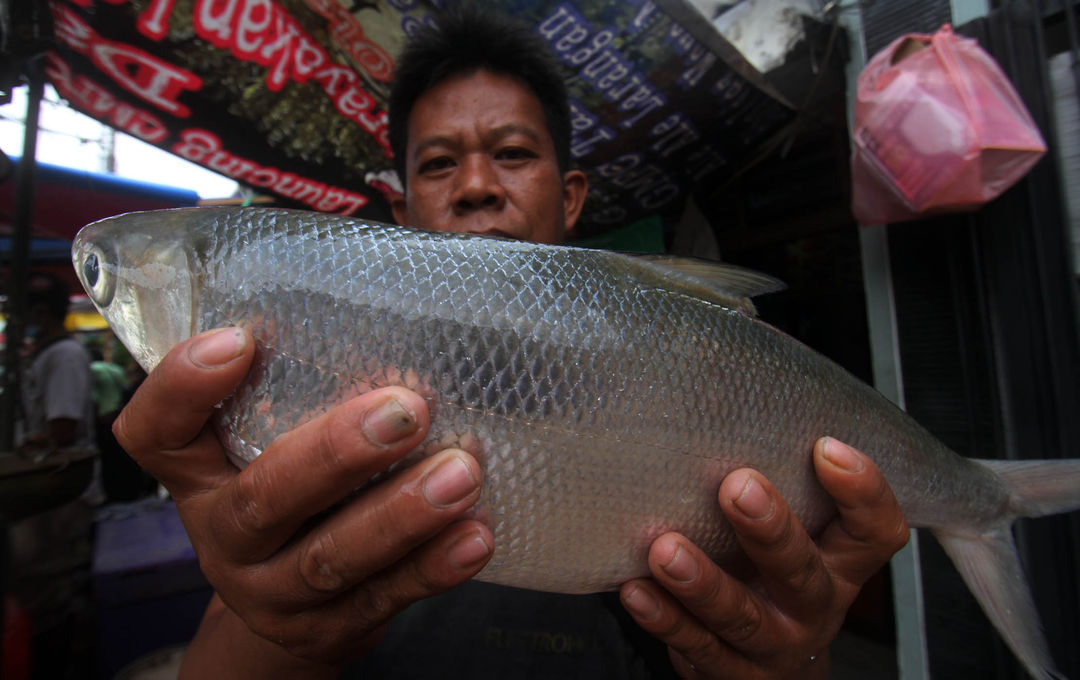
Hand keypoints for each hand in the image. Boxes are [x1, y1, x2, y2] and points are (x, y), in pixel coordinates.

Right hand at [113, 328, 493, 673]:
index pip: (155, 432)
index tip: (239, 339)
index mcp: (199, 474)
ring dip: (400, 515)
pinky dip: (433, 568)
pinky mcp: (332, 628)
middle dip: (335, 455)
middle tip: (406, 411)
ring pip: (330, 558)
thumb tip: (380, 283)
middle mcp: (226, 535)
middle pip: (262, 500)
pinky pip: (384, 600)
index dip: (184, 388)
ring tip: (461, 473)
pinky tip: (474, 535)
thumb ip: (299, 382)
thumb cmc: (292, 491)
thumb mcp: (268, 439)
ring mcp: (275, 591)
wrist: (293, 608)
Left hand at [619, 437, 908, 678]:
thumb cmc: (775, 573)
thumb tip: (731, 391)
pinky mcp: (729, 671)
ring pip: (742, 617)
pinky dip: (664, 619)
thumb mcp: (802, 533)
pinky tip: (637, 590)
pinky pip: (695, 647)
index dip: (863, 492)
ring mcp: (774, 643)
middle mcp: (814, 604)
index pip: (876, 530)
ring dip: (703, 582)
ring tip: (666, 549)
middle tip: (738, 487)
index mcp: (841, 564)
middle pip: (803, 572)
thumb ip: (782, 479)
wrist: (769, 664)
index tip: (827, 446)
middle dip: (771, 530)